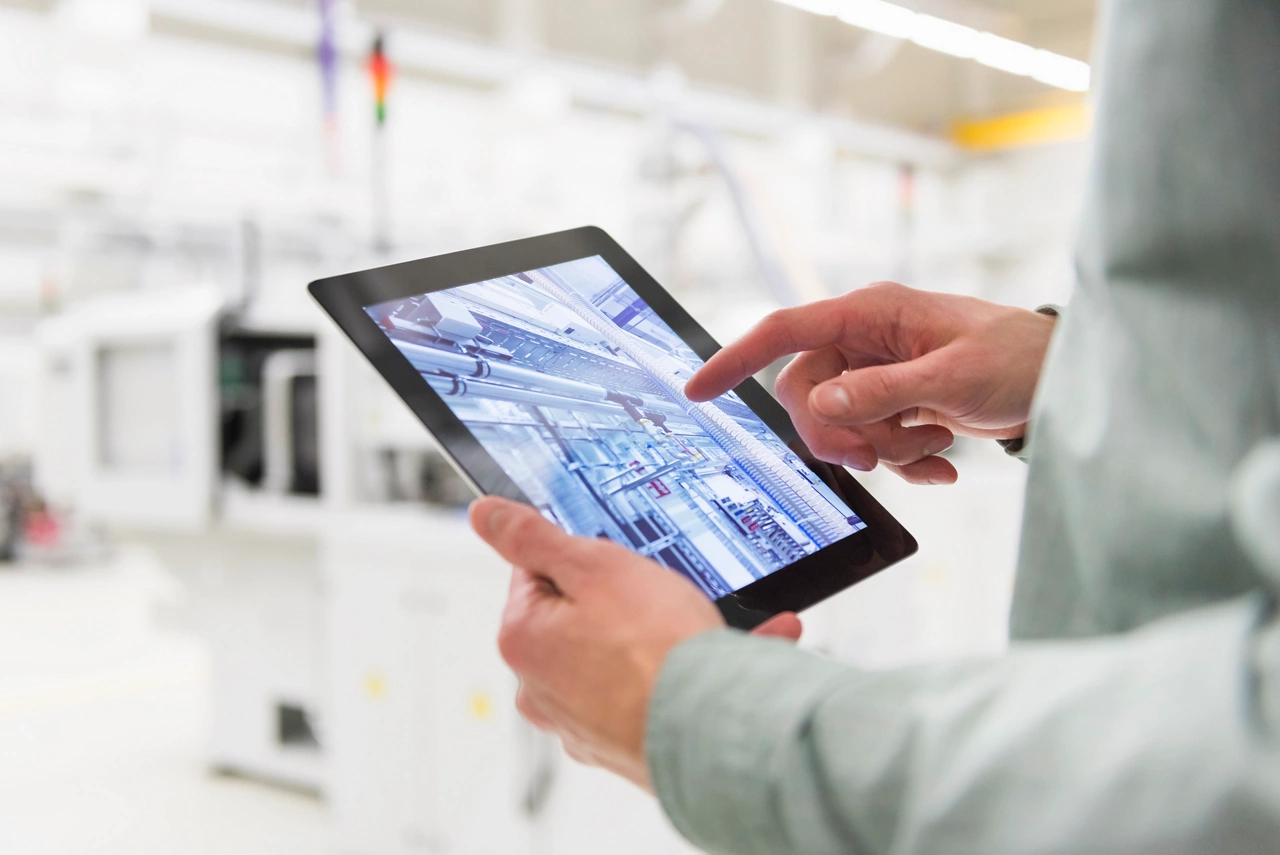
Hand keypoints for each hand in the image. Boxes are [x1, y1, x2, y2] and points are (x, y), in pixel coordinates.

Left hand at [470, 497, 801, 790]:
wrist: (712, 730)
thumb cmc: (655, 653)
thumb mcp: (595, 567)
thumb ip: (535, 538)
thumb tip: (487, 516)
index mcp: (522, 638)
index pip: (536, 572)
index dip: (583, 559)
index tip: (617, 565)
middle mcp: (538, 687)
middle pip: (573, 617)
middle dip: (617, 602)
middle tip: (659, 599)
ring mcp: (577, 722)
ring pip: (611, 658)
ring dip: (649, 642)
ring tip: (694, 635)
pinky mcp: (617, 743)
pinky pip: (640, 694)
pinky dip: (668, 679)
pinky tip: (703, 668)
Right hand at [685, 282, 1055, 484]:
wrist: (1062, 382)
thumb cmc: (1019, 359)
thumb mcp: (951, 377)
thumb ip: (882, 392)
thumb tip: (821, 405)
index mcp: (870, 313)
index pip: (785, 330)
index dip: (735, 359)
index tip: (699, 390)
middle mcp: (866, 340)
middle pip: (807, 393)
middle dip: (839, 432)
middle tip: (876, 454)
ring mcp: (879, 373)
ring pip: (838, 423)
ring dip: (880, 448)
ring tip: (932, 443)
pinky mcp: (896, 403)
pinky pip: (871, 440)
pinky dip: (902, 460)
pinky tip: (941, 458)